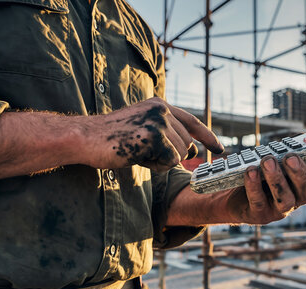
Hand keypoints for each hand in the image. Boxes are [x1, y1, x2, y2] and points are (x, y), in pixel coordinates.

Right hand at [86, 97, 223, 171]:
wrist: (85, 138)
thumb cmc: (110, 138)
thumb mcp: (142, 128)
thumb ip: (166, 133)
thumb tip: (192, 150)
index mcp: (160, 104)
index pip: (193, 121)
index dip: (209, 137)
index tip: (219, 149)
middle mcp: (163, 110)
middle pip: (187, 144)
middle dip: (171, 156)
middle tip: (143, 154)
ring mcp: (159, 122)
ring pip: (180, 154)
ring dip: (162, 162)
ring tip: (138, 153)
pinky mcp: (155, 136)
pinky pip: (170, 162)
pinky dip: (156, 167)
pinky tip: (138, 158)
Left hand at [222, 155, 305, 224]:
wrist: (232, 198)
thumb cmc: (257, 176)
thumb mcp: (272, 163)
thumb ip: (286, 154)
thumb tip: (300, 138)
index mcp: (302, 184)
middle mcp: (295, 199)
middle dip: (301, 173)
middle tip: (290, 156)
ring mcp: (278, 210)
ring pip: (285, 199)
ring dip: (277, 179)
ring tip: (267, 161)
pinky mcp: (258, 215)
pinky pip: (258, 201)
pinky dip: (253, 186)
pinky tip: (249, 172)